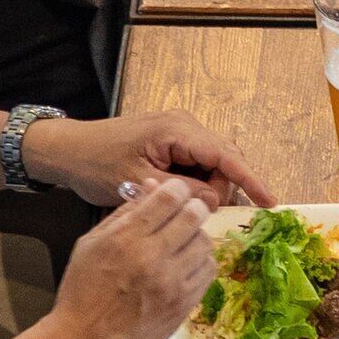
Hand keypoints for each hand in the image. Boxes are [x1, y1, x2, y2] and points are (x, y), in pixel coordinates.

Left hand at [28, 110, 276, 207]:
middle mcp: (183, 124)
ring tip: (184, 206)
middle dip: (223, 187)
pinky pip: (196, 159)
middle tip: (204, 214)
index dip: (251, 180)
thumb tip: (213, 201)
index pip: (226, 156)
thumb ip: (181, 192)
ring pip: (211, 160)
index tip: (271, 202)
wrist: (67, 150)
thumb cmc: (97, 164)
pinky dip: (195, 179)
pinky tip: (180, 196)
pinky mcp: (170, 138)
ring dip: (207, 185)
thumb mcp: (139, 184)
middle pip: (223, 158)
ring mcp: (177, 129)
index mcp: (177, 130)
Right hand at [45, 177, 217, 338]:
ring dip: (197, 236)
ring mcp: (172, 283)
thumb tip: (151, 187)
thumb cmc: (82, 292)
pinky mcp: (184, 304)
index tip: (174, 192)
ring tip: (182, 243)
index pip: (169, 197)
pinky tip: (187, 265)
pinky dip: (201, 262)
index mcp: (125, 239)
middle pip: (194, 215)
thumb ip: (123, 214)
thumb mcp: (91, 245)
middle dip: (192, 208)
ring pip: (205, 242)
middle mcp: (152, 258)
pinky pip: (209, 270)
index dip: (177, 188)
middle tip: (184, 214)